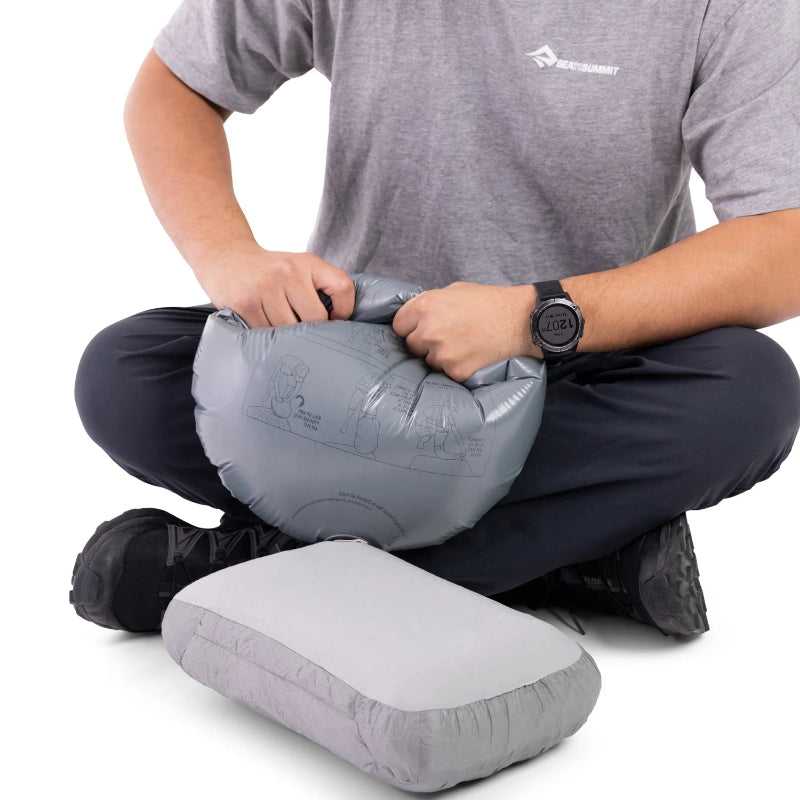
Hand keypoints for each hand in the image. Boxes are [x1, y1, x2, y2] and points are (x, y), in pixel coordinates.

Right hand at [194, 243, 354, 327]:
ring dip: (287, 338)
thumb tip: (340, 328)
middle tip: (304, 333)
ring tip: (281, 330)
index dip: (344, 311)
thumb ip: (321, 289)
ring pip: (289, 332)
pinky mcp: (244, 304)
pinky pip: (265, 335)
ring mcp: (265, 288)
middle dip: (311, 331)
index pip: (342, 287)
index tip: (335, 321)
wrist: (226, 257)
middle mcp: (287, 272)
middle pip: (315, 319)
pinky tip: (264, 328)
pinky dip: (267, 338)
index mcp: (308, 263)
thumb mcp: (299, 268)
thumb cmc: (270, 271)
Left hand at [392, 281, 540, 381]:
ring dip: (441, 357)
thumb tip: (415, 316)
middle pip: (411, 346)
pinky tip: (472, 356)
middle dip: (423, 344)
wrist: (522, 322)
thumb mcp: (456, 290)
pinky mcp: (456, 371)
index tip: (419, 330)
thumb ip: (431, 303)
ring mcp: (442, 353)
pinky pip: (447, 374)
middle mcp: (430, 331)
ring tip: (464, 346)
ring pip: (429, 362)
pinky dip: (457, 368)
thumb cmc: (491, 303)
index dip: (409, 328)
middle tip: (447, 338)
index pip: (398, 326)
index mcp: (426, 306)